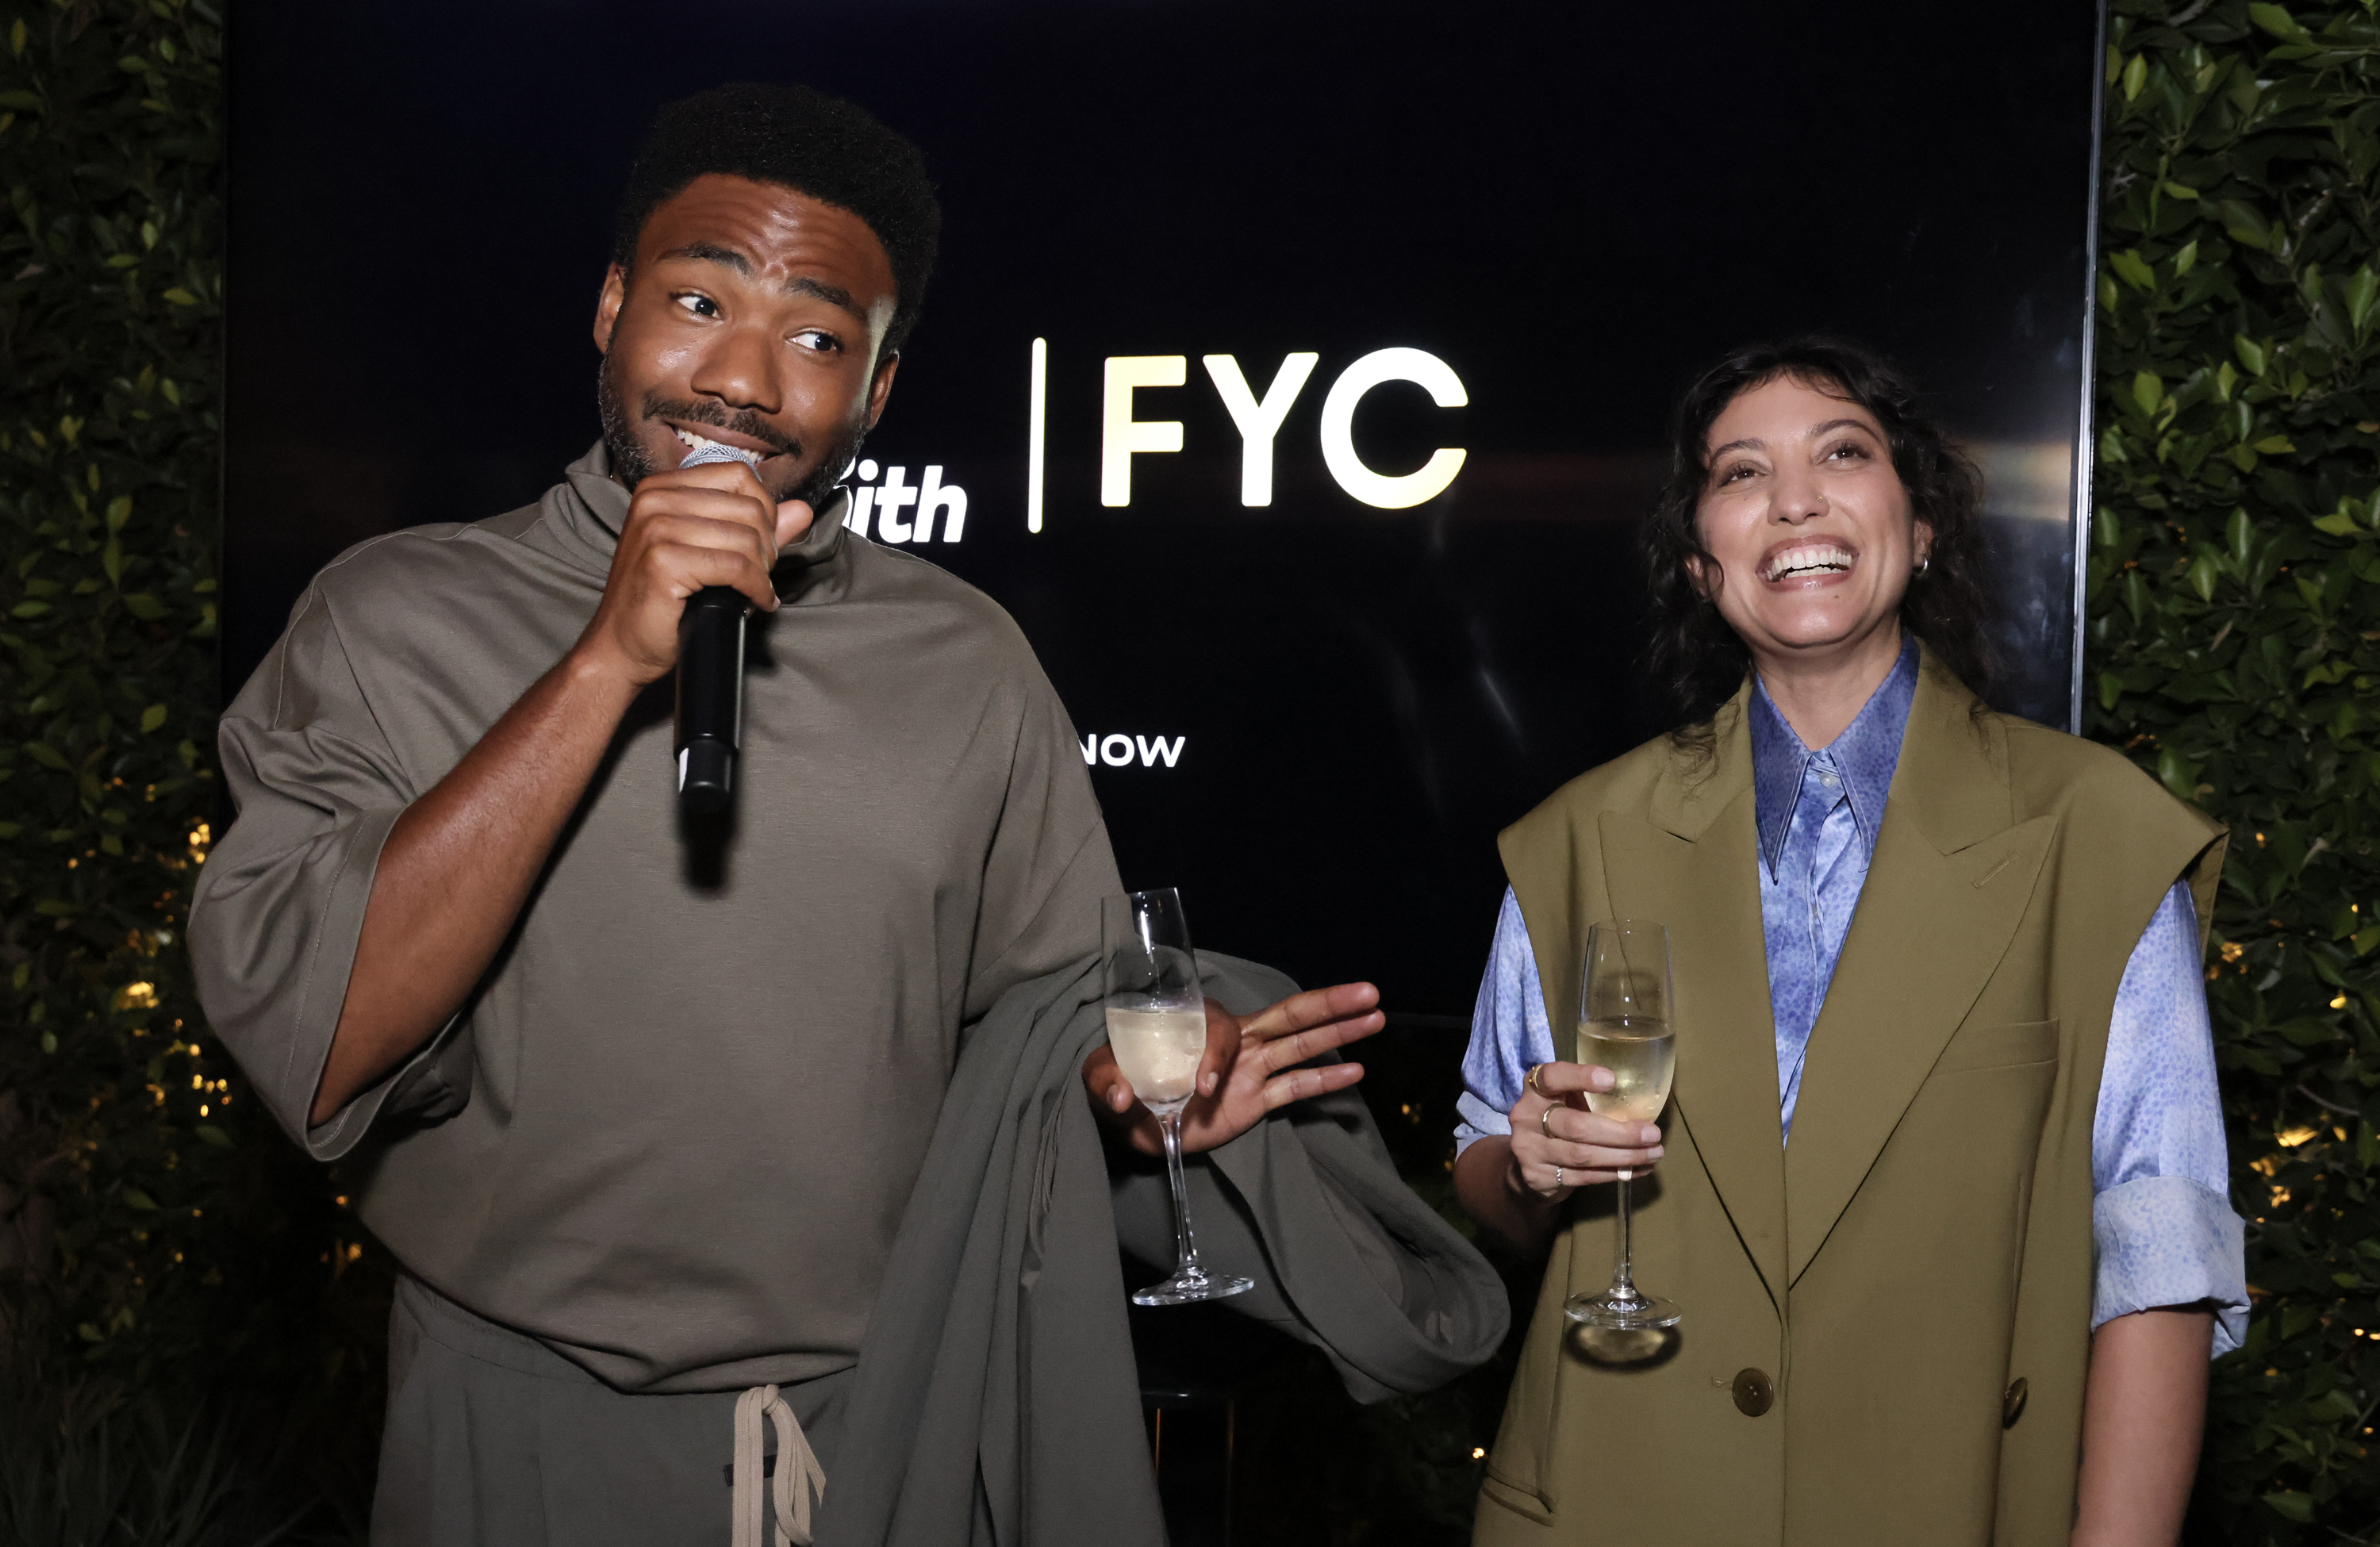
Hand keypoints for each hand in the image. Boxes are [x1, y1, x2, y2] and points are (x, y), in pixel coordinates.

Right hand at [572, 459, 815, 685]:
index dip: (764, 510)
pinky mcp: (663, 561)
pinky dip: (757, 589)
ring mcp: (656, 528)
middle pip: (748, 506)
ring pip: (746, 537)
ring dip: (763, 571)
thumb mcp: (708, 552)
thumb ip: (754, 527)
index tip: (762, 544)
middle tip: (760, 574)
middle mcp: (655, 500)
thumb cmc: (662, 601)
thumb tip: (801, 510)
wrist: (621, 645)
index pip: (739, 475)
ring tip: (755, 589)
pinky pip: (736, 567)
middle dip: (767, 545)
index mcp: (661, 487)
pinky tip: (757, 602)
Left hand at [1082, 982, 1384, 1155]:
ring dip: (1338, 1032)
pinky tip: (1357, 1071)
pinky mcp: (1255, 1099)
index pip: (1220, 1032)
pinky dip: (1324, 1080)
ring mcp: (1248, 1070)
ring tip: (1376, 1017)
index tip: (1199, 1089)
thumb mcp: (1100, 1079)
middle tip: (1366, 990)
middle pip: (1286, 1015)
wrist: (1129, 1124)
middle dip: (1326, 1003)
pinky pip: (1295, 1086)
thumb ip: (1106, 1082)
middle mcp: (1232, 1042)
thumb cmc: (1116, 1089)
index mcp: (1197, 1027)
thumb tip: (1121, 1094)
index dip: (1213, 1058)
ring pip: (1300, 1045)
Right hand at [1505, 1061, 1663, 1202]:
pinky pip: (1583, 1177)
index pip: (1552, 1077)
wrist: (1525, 1163)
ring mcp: (1529, 1149)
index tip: (1612, 1080)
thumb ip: (1589, 1096)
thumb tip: (1643, 1102)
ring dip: (1623, 1156)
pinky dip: (1614, 1173)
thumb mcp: (1566, 1100)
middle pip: (1576, 1126)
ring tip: (1653, 1153)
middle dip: (1620, 1133)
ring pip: (1582, 1155)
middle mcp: (1525, 1117)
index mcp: (1535, 1089)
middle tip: (1653, 1134)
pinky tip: (1636, 1169)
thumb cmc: (1558, 1120)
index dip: (1580, 1077)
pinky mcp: (1537, 1176)